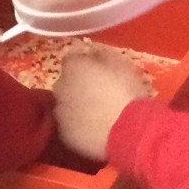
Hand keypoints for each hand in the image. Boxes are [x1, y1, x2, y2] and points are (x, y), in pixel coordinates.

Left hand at [53, 42, 151, 161]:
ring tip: (96, 114)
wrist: (128, 131)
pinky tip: (93, 130)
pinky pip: (69, 126)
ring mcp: (60, 113)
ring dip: (76, 106)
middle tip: (98, 93)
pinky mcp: (64, 134)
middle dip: (77, 85)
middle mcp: (60, 87)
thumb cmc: (128, 93)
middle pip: (65, 83)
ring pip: (65, 105)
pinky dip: (77, 126)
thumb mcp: (122, 64)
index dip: (84, 64)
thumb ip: (103, 55)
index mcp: (74, 67)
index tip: (97, 70)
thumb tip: (94, 54)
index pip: (71, 59)